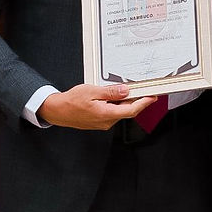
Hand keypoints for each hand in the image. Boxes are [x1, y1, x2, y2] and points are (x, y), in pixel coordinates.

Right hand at [37, 84, 156, 129]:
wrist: (58, 111)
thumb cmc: (71, 102)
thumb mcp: (92, 91)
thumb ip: (110, 92)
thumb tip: (125, 91)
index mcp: (106, 114)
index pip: (131, 110)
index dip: (144, 103)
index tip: (153, 96)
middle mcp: (107, 121)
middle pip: (128, 110)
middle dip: (137, 100)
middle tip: (143, 89)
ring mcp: (103, 123)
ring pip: (120, 111)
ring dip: (125, 101)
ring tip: (124, 89)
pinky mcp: (100, 121)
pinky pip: (113, 112)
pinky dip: (116, 104)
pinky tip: (113, 96)